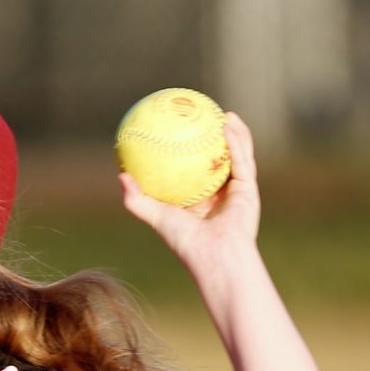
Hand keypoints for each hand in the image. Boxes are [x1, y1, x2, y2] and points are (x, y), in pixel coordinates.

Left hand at [119, 109, 262, 277]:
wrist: (216, 256)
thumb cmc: (186, 241)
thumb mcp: (158, 217)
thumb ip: (138, 199)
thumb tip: (120, 176)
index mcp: (200, 202)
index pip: (194, 172)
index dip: (189, 153)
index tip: (179, 132)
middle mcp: (219, 195)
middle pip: (218, 161)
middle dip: (215, 140)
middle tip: (205, 118)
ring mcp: (236, 192)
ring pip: (237, 156)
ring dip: (234, 133)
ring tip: (224, 113)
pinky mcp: (248, 189)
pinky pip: (242, 159)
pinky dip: (236, 141)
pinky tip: (227, 122)